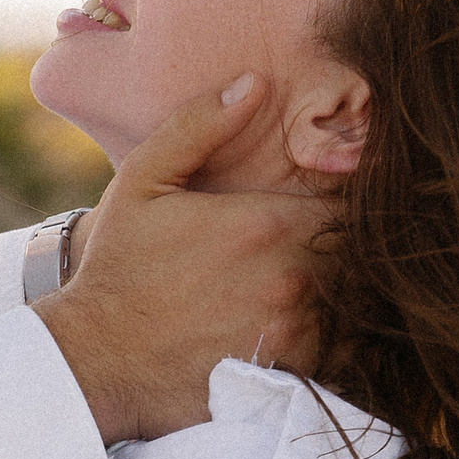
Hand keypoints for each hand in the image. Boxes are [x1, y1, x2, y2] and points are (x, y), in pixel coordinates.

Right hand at [35, 77, 328, 442]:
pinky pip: (348, 350)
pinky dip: (344, 336)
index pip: (352, 199)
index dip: (354, 195)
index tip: (338, 197)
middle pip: (362, 250)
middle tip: (336, 239)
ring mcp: (297, 332)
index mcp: (267, 223)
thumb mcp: (143, 183)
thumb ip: (199, 127)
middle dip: (354, 242)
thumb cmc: (120, 268)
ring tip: (328, 281)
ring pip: (360, 300)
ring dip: (351, 288)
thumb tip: (255, 83)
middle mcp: (292, 278)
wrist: (97, 363)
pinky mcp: (293, 375)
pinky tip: (317, 324)